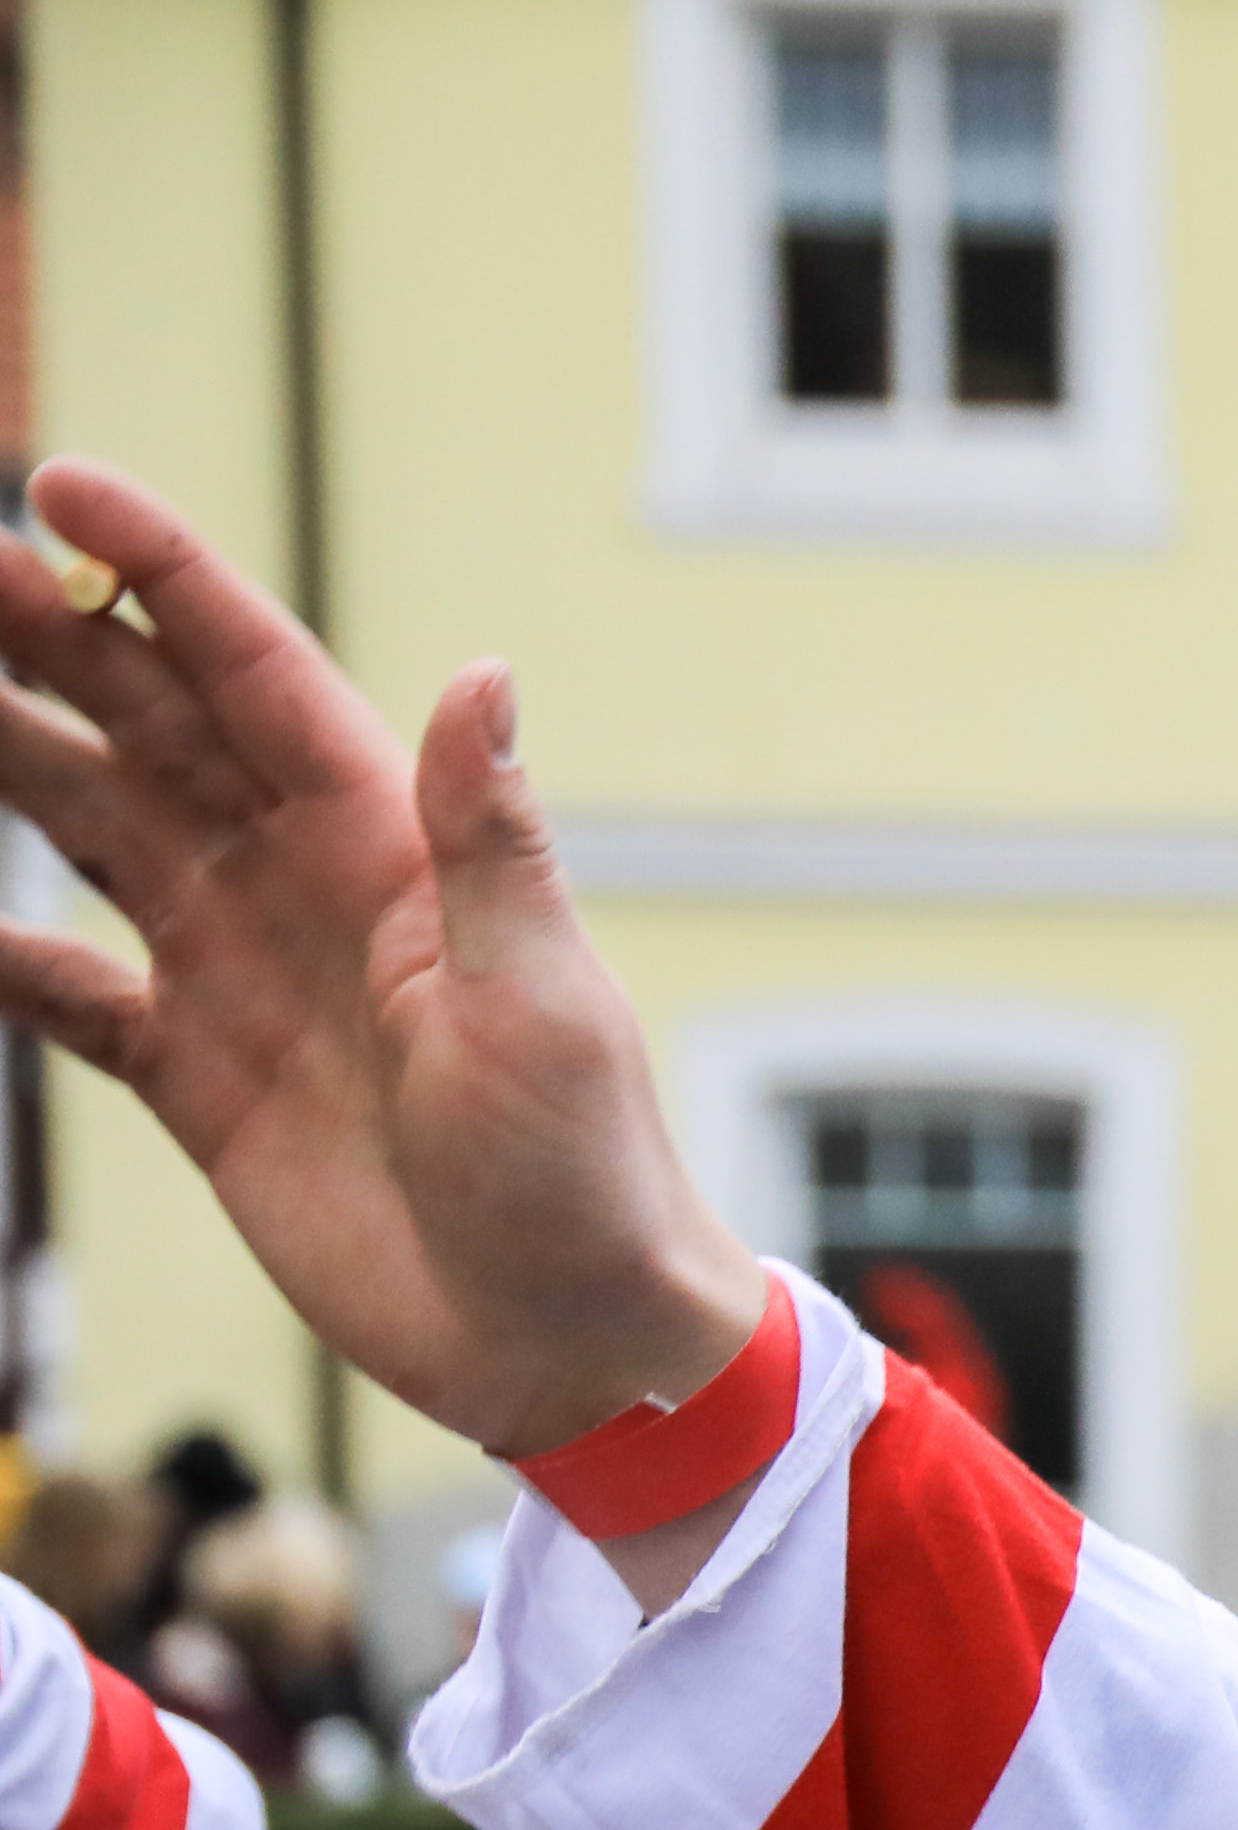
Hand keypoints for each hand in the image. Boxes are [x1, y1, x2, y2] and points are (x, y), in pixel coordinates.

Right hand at [0, 460, 773, 1486]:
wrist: (574, 1344)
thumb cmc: (589, 1173)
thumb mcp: (540, 1001)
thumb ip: (489, 844)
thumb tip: (479, 676)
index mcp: (388, 850)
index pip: (252, 675)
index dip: (160, 574)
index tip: (58, 485)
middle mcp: (304, 891)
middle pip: (148, 727)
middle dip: (44, 637)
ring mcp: (244, 980)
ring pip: (93, 831)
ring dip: (8, 760)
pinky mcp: (200, 1084)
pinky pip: (75, 996)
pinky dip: (11, 959)